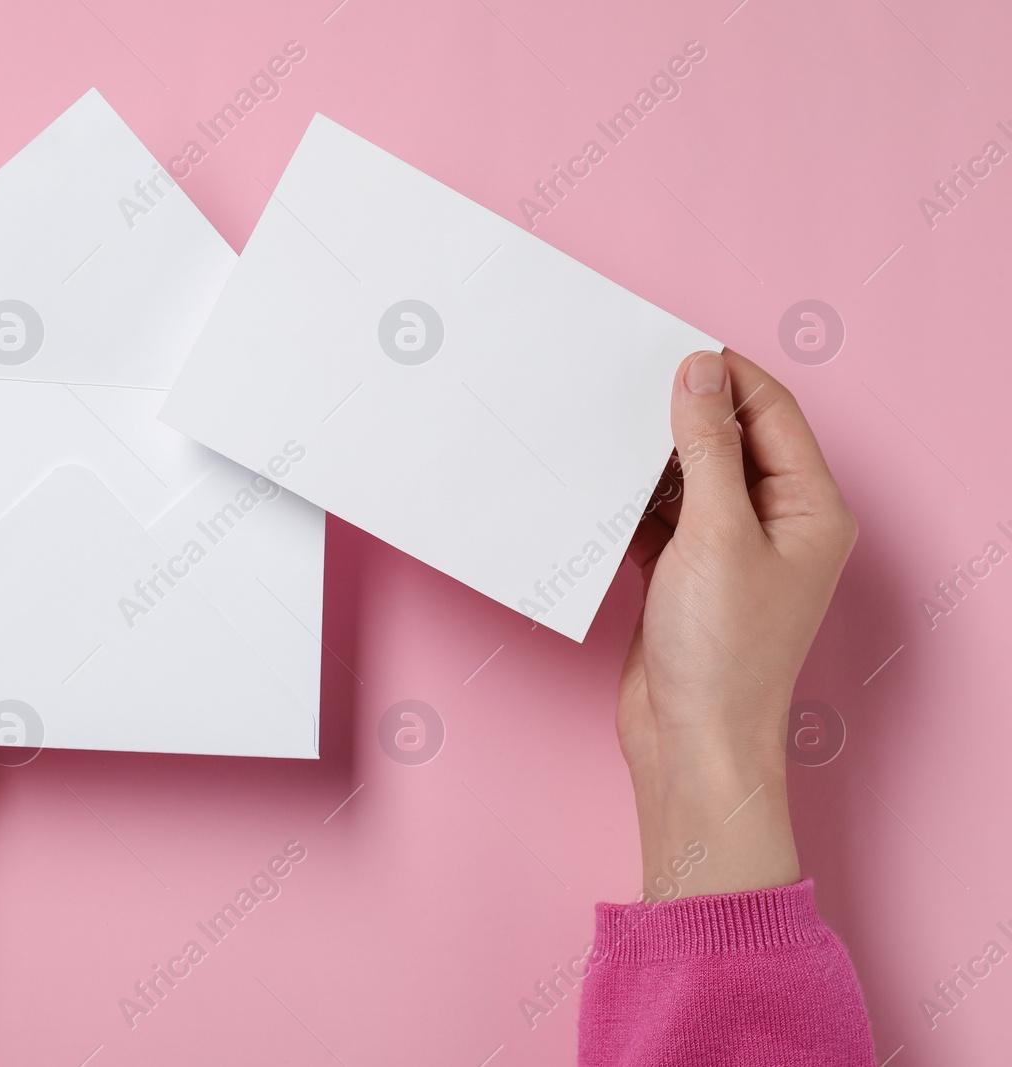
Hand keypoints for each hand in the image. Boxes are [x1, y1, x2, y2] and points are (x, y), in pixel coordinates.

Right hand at [618, 350, 856, 900]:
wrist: (691, 741)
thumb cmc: (723, 654)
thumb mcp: (716, 534)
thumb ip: (708, 447)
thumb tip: (700, 372)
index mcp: (811, 509)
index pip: (772, 412)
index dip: (726, 375)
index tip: (670, 348)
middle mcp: (777, 523)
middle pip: (731, 439)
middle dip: (684, 411)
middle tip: (628, 382)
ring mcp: (730, 550)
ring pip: (691, 477)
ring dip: (653, 456)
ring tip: (606, 428)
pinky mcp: (686, 574)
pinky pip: (660, 516)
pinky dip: (633, 500)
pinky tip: (599, 486)